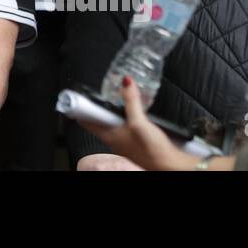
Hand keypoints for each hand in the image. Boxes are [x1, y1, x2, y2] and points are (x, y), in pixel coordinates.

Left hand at [75, 76, 197, 170]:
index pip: (86, 119)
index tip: (77, 94)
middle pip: (99, 118)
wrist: (170, 165)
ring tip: (115, 94)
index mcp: (108, 135)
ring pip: (113, 120)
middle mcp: (113, 137)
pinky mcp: (136, 139)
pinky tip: (133, 108)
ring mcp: (124, 139)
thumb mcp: (139, 121)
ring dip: (113, 108)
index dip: (80, 106)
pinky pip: (125, 124)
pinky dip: (126, 114)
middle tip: (98, 90)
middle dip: (98, 104)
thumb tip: (125, 81)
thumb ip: (131, 101)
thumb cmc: (152, 150)